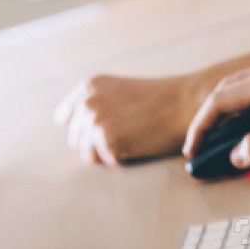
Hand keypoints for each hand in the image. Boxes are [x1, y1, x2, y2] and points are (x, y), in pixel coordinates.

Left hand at [54, 73, 209, 165]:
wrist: (185, 103)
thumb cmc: (156, 101)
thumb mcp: (118, 91)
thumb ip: (94, 103)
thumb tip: (72, 128)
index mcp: (88, 86)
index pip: (64, 117)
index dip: (82, 127)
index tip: (103, 129)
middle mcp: (86, 101)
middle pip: (75, 138)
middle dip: (94, 143)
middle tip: (125, 135)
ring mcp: (95, 120)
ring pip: (86, 154)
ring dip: (106, 153)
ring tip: (130, 140)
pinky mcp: (107, 140)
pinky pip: (104, 162)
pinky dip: (119, 160)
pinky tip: (136, 145)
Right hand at [183, 57, 249, 168]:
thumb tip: (238, 155)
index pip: (221, 100)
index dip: (202, 126)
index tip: (193, 147)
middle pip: (228, 89)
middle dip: (210, 116)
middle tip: (201, 143)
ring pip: (245, 86)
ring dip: (228, 110)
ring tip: (222, 136)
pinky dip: (247, 105)